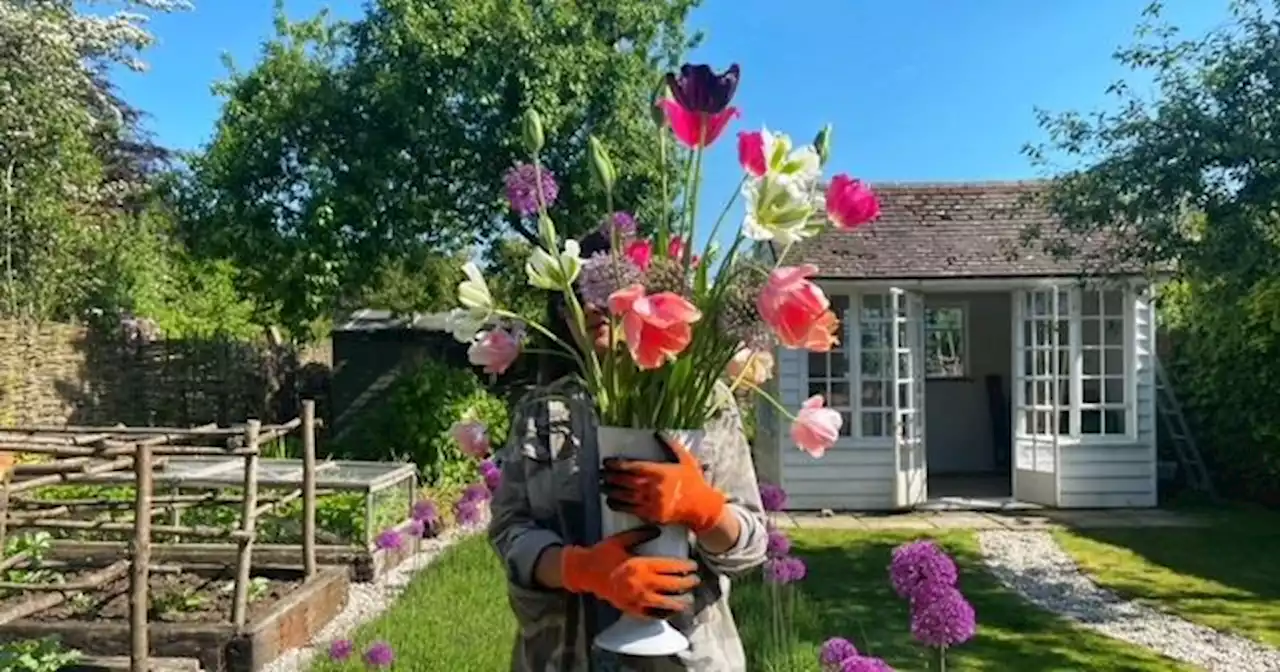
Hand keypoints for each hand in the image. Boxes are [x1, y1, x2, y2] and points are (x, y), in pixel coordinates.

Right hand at [560, 526, 699, 618]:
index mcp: (641, 565)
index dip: (685, 567)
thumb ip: (640, 534)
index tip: (693, 566)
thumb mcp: (620, 540)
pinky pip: (651, 614)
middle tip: (696, 581)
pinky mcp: (630, 608)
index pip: (670, 568)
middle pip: (672, 586)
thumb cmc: (602, 554)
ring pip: (665, 603)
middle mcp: (641, 584)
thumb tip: (657, 530)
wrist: (584, 572)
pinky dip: (663, 613)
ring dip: (679, 602)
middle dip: (687, 584)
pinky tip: (670, 611)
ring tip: (689, 599)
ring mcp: (636, 599)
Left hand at [601, 432, 727, 533]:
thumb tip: (658, 432)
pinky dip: (618, 506)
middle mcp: (654, 487)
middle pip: (625, 481)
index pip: (632, 467)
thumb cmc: (694, 481)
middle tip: (600, 473)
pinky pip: (630, 510)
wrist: (702, 506)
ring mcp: (652, 503)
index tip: (607, 462)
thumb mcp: (685, 459)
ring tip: (602, 486)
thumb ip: (670, 445)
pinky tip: (611, 501)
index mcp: (660, 472)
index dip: (617, 465)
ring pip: (625, 496)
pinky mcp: (651, 515)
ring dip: (610, 491)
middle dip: (610, 477)